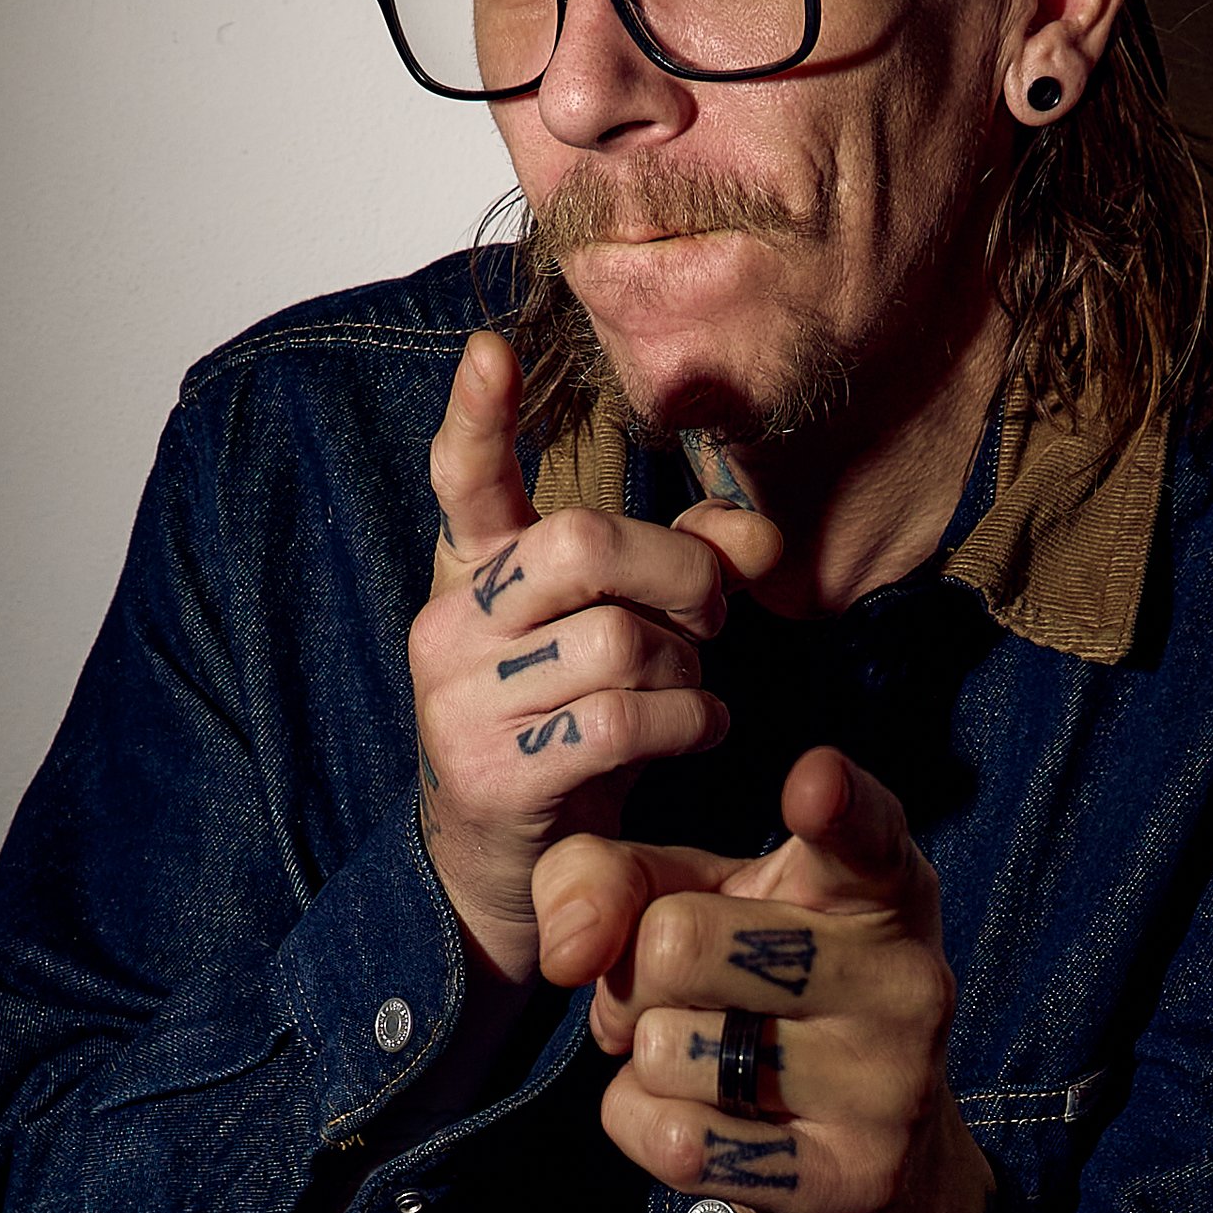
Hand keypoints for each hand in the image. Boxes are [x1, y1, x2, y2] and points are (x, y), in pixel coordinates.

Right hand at [409, 332, 779, 983]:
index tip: (492, 351)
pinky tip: (695, 731)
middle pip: (581, 545)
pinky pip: (620, 720)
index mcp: (472, 572)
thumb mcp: (626, 632)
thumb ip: (687, 568)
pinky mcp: (490, 772)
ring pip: (616, 640)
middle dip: (677, 573)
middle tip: (714, 614)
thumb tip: (763, 532)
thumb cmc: (572, 721)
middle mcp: (449, 625)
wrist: (514, 861)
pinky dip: (685, 723)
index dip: (476, 417)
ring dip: (687, 670)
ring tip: (693, 696)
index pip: (462, 480)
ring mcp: (458, 700)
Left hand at [533, 748, 994, 1212]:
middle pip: (675, 940)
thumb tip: (567, 952)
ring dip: (646, 1060)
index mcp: (877, 888)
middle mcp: (905, 974)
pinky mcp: (856, 1177)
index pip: (863, 834)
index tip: (815, 783)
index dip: (837, 804)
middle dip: (634, 977)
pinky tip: (702, 1124)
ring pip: (664, 1049)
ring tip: (704, 1062)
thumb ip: (605, 877)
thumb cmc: (757, 996)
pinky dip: (645, 1128)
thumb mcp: (688, 905)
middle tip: (674, 999)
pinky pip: (678, 1143)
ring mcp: (891, 1081)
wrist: (858, 1165)